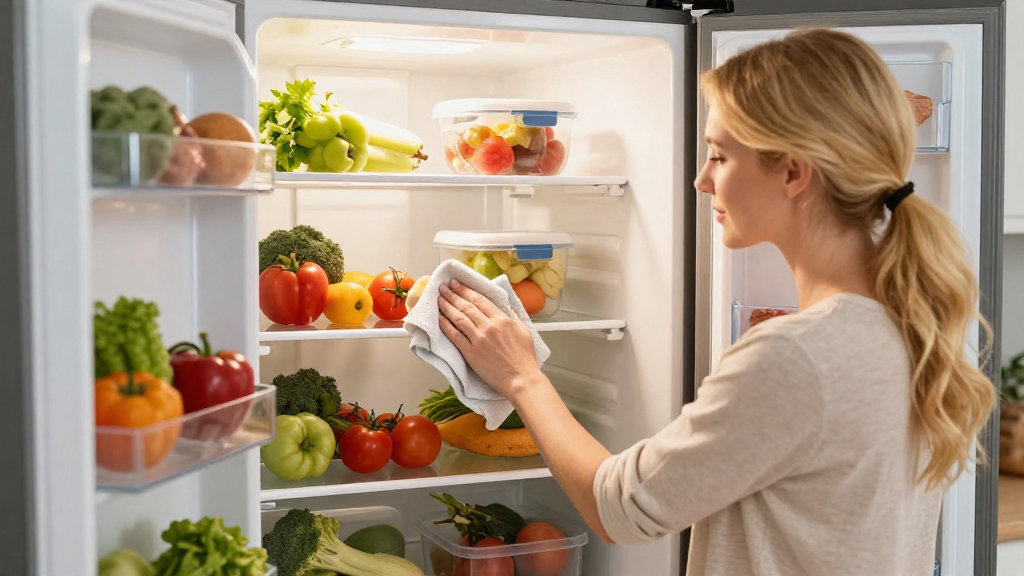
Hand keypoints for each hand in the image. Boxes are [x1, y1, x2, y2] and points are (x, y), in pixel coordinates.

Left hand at [438, 279, 542, 399]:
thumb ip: (513, 316)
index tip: (457, 284)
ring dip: (447, 307)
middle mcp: (489, 326)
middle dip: (453, 294)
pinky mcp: (471, 353)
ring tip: (439, 299)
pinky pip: (455, 336)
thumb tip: (506, 307)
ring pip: (459, 318)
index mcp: (502, 319)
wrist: (520, 379)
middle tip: (444, 287)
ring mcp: (479, 339)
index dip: (466, 290)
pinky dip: (446, 326)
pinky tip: (439, 319)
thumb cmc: (524, 358)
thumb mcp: (523, 330)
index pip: (480, 300)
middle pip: (467, 306)